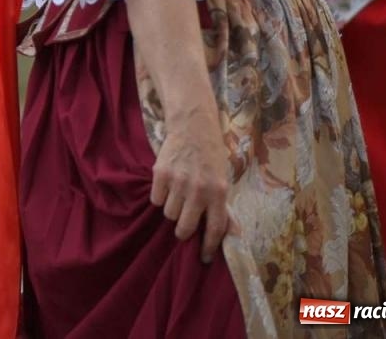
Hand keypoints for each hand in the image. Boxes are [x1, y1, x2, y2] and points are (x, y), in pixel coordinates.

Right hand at [150, 107, 231, 263]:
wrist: (193, 128)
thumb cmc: (211, 156)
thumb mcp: (224, 180)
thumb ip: (222, 206)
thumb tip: (229, 234)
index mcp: (218, 193)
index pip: (215, 229)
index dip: (209, 247)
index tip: (204, 257)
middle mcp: (198, 190)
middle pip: (185, 227)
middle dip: (183, 233)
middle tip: (183, 228)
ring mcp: (178, 182)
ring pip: (169, 213)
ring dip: (172, 210)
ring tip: (177, 198)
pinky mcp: (160, 174)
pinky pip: (156, 199)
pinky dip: (160, 197)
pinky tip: (167, 187)